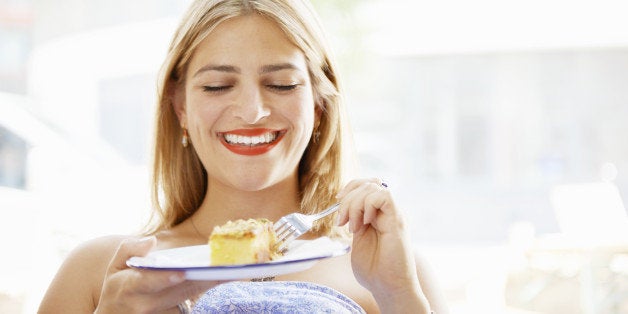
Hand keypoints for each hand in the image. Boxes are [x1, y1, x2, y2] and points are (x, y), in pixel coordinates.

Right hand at [94, 236, 219, 312]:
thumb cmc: (116, 289)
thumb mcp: (114, 267)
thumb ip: (129, 250)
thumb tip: (150, 241)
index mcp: (129, 287)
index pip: (147, 282)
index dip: (163, 278)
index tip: (180, 272)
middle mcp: (145, 305)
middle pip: (178, 292)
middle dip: (201, 279)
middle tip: (222, 267)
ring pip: (186, 303)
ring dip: (205, 288)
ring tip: (228, 273)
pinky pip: (187, 310)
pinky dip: (200, 296)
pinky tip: (217, 283)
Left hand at [336, 178, 426, 307]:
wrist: (388, 287)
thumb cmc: (374, 271)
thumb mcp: (357, 241)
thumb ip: (354, 222)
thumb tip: (343, 208)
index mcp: (378, 215)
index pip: (366, 185)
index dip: (350, 188)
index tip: (337, 202)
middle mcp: (387, 212)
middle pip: (368, 183)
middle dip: (348, 198)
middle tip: (341, 222)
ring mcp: (394, 215)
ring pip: (373, 187)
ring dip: (355, 205)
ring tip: (353, 228)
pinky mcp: (398, 220)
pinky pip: (384, 196)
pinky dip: (368, 205)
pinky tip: (364, 223)